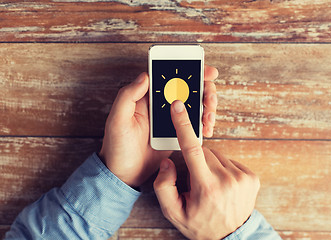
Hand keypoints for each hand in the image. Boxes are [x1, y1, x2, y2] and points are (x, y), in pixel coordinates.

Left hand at [99, 66, 217, 187]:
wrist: (125, 174)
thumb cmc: (117, 147)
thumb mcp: (117, 120)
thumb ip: (127, 96)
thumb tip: (145, 76)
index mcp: (146, 97)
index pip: (170, 77)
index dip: (189, 71)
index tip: (205, 71)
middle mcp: (161, 105)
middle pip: (188, 89)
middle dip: (205, 90)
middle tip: (209, 99)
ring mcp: (171, 119)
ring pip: (195, 105)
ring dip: (207, 107)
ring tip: (208, 118)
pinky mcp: (177, 133)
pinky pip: (194, 124)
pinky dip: (204, 124)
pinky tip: (206, 129)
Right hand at [153, 100, 259, 238]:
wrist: (231, 237)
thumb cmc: (200, 224)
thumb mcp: (173, 212)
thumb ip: (164, 186)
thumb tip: (169, 161)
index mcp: (206, 186)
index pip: (192, 149)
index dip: (184, 125)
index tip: (179, 107)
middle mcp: (227, 179)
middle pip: (204, 151)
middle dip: (196, 160)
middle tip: (196, 180)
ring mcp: (242, 177)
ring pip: (217, 155)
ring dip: (209, 164)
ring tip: (210, 184)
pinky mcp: (252, 176)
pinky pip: (229, 160)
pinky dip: (222, 167)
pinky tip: (221, 183)